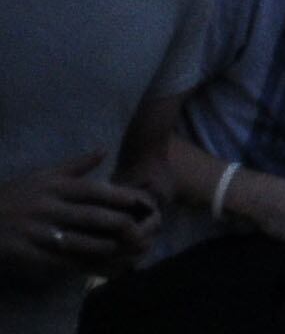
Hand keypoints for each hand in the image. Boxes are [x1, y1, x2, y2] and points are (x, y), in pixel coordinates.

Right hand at [0, 152, 157, 277]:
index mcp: (53, 186)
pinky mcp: (22, 251)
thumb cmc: (12, 195)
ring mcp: (34, 230)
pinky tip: (89, 265)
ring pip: (76, 240)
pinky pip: (53, 259)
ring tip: (122, 250)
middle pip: (90, 216)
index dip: (119, 196)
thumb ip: (74, 166)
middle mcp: (46, 206)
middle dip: (117, 223)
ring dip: (101, 246)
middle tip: (139, 230)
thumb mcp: (41, 175)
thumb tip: (104, 150)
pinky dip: (73, 263)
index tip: (140, 201)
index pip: (93, 190)